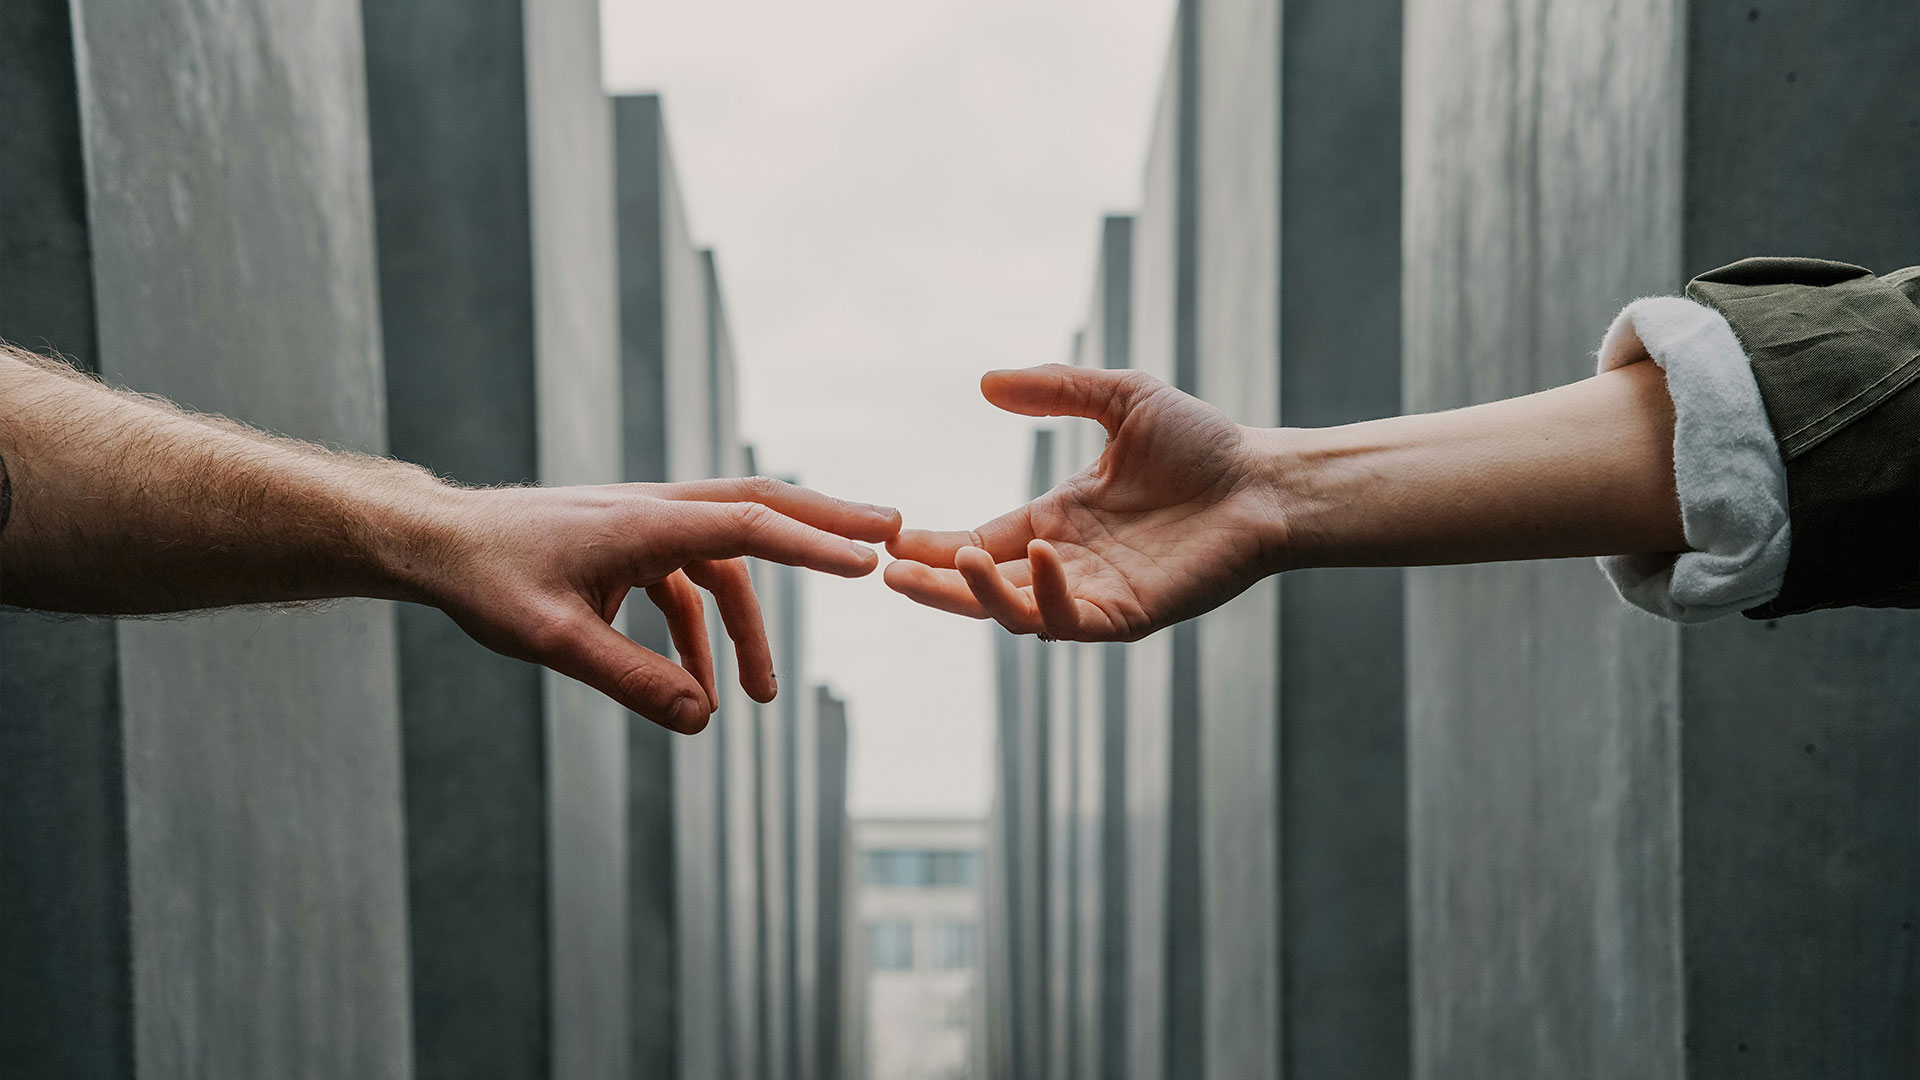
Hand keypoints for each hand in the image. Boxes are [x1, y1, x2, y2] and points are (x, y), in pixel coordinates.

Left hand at [406, 477, 899, 732]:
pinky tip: (696, 689)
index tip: (869, 560)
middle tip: (892, 533)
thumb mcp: (555, 642)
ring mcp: (644, 526)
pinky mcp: (629, 547)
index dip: (813, 544)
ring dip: (750, 625)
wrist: (436, 545)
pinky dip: (701, 633)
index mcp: (645, 521)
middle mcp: (655, 511)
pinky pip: (687, 585)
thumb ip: (632, 681)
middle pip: (760, 509)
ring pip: (726, 559)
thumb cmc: (487, 582)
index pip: (748, 525)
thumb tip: (704, 720)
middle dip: (827, 524)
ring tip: (765, 698)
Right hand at [884, 365, 1283, 641]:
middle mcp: (1067, 563)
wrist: (1266, 480)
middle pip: (983, 586)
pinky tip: (1037, 557)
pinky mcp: (1128, 615)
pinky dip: (1047, 596)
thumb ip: (1055, 390)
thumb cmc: (1203, 443)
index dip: (934, 546)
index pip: (981, 541)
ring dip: (978, 594)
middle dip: (935, 584)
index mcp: (1057, 520)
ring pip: (1017, 612)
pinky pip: (1071, 619)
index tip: (891, 539)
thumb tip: (985, 382)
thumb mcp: (1120, 398)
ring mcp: (1096, 593)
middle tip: (890, 572)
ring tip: (952, 561)